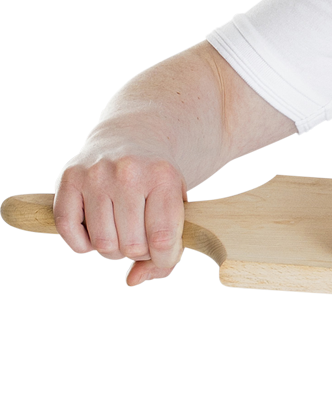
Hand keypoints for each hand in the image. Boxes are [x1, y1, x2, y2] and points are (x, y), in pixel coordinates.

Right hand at [54, 128, 187, 287]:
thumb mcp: (177, 206)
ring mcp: (95, 174)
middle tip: (141, 236)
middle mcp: (128, 172)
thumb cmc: (157, 182)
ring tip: (121, 232)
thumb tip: (134, 280)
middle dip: (138, 252)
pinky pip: (70, 233)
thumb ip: (167, 251)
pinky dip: (83, 244)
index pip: (163, 239)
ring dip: (112, 250)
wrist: (134, 137)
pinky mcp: (68, 179)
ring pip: (102, 244)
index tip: (163, 255)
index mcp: (163, 177)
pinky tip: (96, 230)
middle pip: (131, 246)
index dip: (164, 259)